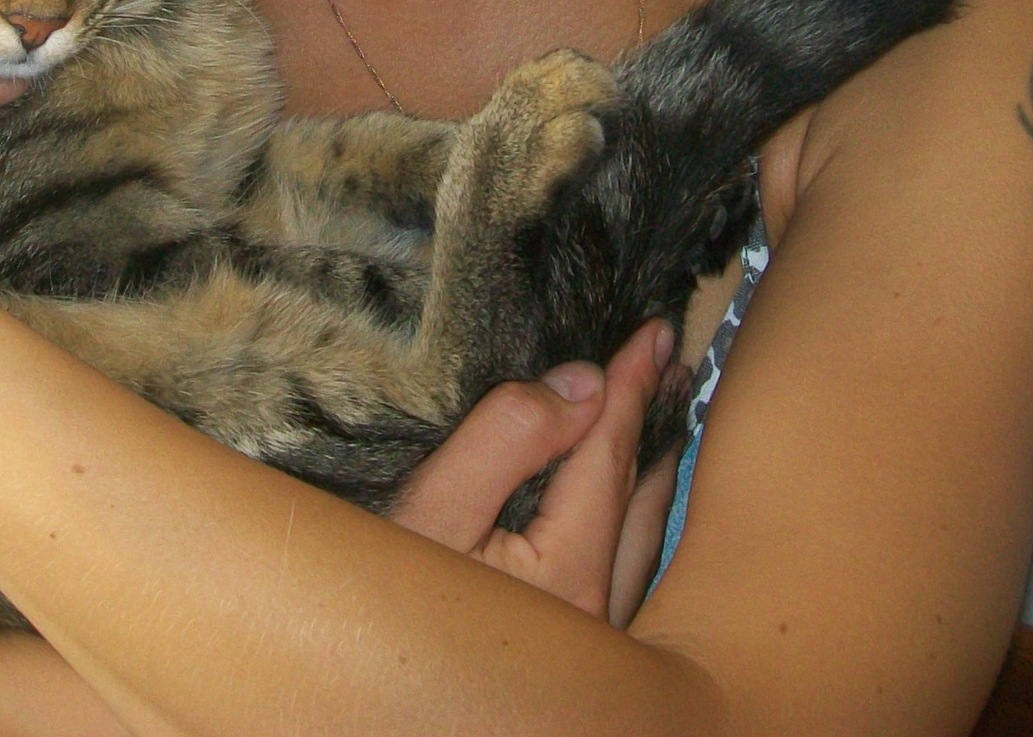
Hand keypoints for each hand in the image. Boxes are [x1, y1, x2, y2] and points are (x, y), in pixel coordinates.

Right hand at [392, 321, 681, 626]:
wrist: (364, 705)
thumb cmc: (384, 606)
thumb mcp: (433, 510)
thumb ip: (505, 440)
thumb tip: (580, 384)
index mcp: (573, 575)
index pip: (611, 456)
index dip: (630, 387)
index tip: (651, 332)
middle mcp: (599, 616)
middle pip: (640, 497)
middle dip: (651, 423)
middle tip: (668, 361)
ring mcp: (588, 642)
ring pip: (640, 538)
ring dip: (645, 469)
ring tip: (656, 417)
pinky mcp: (567, 654)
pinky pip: (621, 564)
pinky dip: (627, 511)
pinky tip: (616, 497)